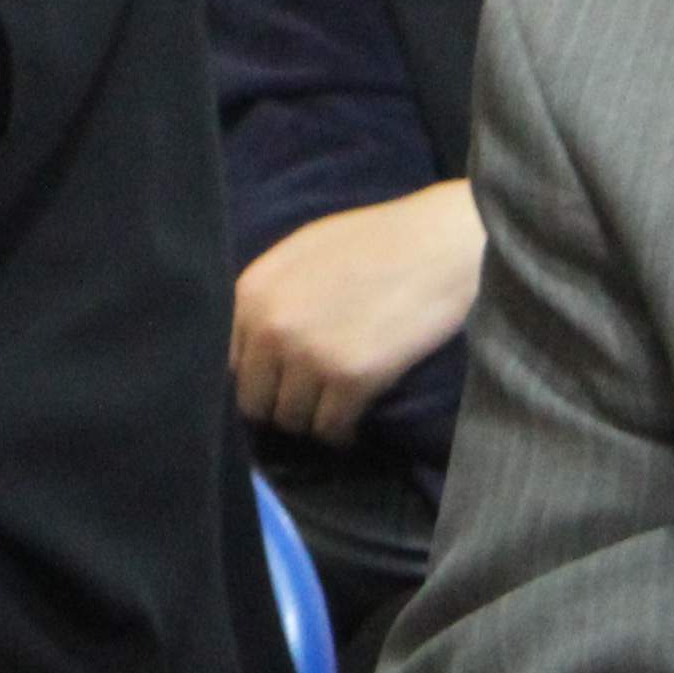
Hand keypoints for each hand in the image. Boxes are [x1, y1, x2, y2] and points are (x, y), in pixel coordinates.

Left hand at [231, 183, 485, 442]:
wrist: (443, 244)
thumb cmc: (380, 240)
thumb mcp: (304, 254)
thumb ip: (271, 297)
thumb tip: (254, 345)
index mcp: (252, 293)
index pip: (231, 365)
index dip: (262, 377)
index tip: (286, 382)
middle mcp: (270, 327)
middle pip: (256, 401)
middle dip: (283, 404)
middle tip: (314, 401)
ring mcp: (310, 355)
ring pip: (292, 420)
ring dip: (314, 419)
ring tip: (338, 409)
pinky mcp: (352, 379)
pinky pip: (331, 429)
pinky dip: (342, 432)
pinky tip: (356, 421)